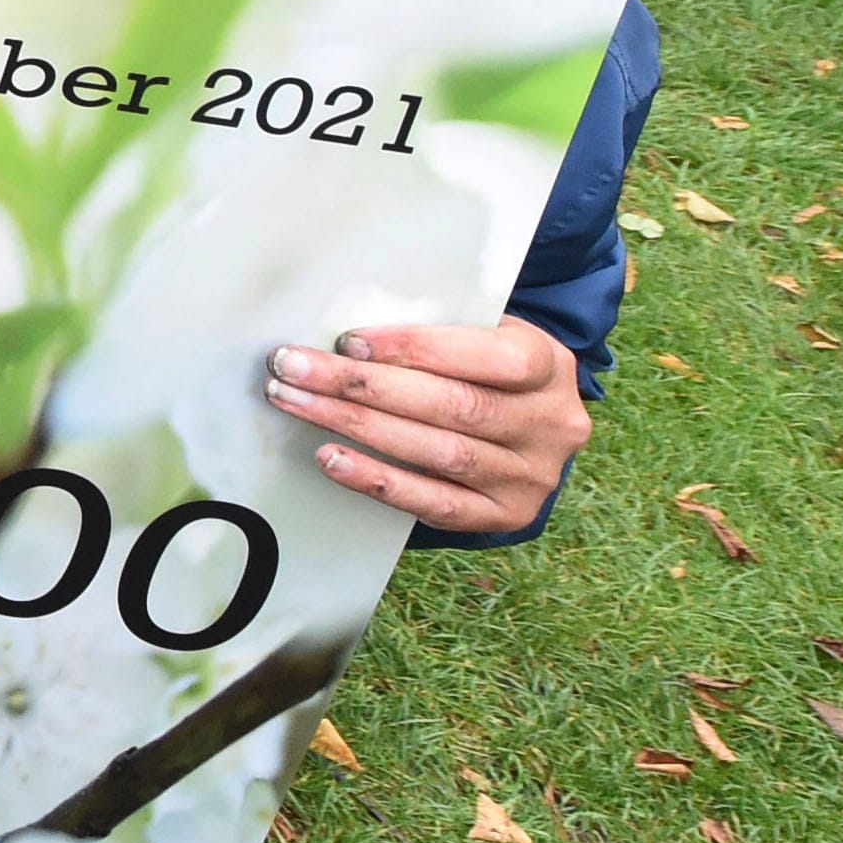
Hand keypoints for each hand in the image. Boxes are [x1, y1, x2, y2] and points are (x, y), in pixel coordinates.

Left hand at [264, 317, 589, 536]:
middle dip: (363, 386)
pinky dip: (378, 480)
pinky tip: (332, 459)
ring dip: (357, 427)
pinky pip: (436, 503)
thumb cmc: (485, 365)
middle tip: (292, 367)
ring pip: (438, 453)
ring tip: (296, 403)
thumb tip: (349, 333)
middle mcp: (550, 424)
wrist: (528, 428)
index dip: (417, 348)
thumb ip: (438, 327)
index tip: (347, 341)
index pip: (488, 356)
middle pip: (453, 406)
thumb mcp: (484, 333)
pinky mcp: (505, 515)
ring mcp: (531, 477)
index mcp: (549, 365)